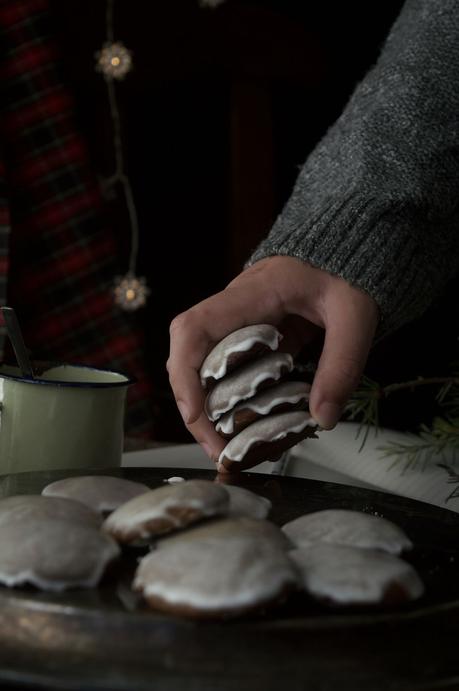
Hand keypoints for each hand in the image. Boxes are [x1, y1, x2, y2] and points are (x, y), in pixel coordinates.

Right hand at [167, 256, 378, 462]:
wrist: (350, 246)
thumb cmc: (349, 272)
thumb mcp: (355, 317)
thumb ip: (342, 365)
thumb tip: (322, 418)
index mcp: (253, 293)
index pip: (194, 327)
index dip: (184, 373)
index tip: (195, 414)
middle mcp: (235, 307)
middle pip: (188, 355)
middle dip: (195, 405)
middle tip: (218, 448)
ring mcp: (239, 321)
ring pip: (203, 365)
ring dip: (210, 407)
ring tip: (229, 447)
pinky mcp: (251, 334)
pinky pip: (229, 369)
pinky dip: (232, 400)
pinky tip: (248, 426)